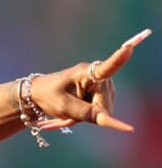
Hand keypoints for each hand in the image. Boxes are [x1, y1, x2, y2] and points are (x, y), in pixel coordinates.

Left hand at [32, 29, 150, 131]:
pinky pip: (99, 113)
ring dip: (85, 116)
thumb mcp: (62, 105)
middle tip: (67, 115)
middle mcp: (100, 77)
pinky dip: (85, 116)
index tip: (128, 48)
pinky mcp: (103, 95)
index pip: (106, 68)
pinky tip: (73, 113)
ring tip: (69, 111)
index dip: (119, 59)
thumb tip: (107, 119)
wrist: (39, 95)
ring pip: (102, 112)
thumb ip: (84, 112)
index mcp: (87, 72)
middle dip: (87, 115)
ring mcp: (103, 87)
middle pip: (105, 106)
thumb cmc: (48, 95)